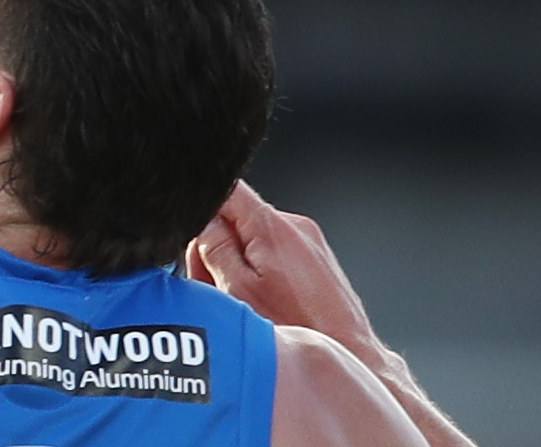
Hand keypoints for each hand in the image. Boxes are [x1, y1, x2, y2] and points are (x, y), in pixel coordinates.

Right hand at [188, 184, 390, 367]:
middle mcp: (294, 226)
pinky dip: (261, 271)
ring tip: (241, 302)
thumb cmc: (298, 328)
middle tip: (212, 285)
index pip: (225, 188)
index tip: (188, 230)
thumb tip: (202, 222)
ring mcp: (309, 242)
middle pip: (237, 218)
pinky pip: (276, 252)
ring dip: (238, 263)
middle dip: (216, 248)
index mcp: (272, 226)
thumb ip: (214, 248)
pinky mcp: (316, 259)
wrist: (351, 351)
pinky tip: (264, 303)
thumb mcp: (239, 290)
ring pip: (255, 238)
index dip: (200, 206)